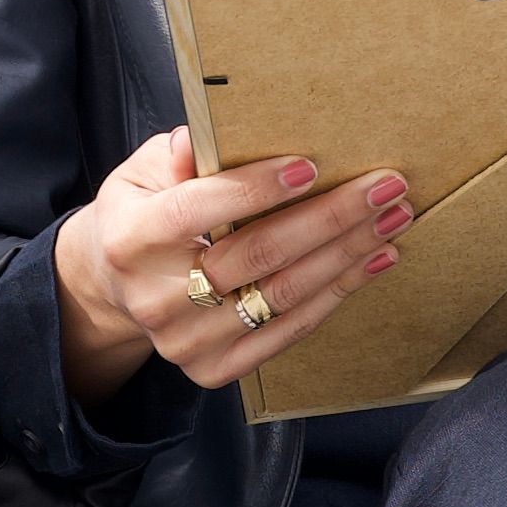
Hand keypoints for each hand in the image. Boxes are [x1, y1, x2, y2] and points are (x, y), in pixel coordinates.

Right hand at [49, 127, 408, 406]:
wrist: (114, 287)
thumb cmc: (142, 213)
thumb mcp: (140, 173)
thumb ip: (175, 154)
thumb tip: (207, 136)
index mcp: (131, 239)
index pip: (199, 209)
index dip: (257, 188)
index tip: (311, 166)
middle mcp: (155, 298)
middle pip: (256, 255)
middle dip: (330, 217)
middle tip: (384, 187)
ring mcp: (184, 342)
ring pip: (282, 295)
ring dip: (348, 255)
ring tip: (392, 219)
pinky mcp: (212, 370)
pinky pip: (288, 331)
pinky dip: (337, 294)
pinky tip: (373, 262)